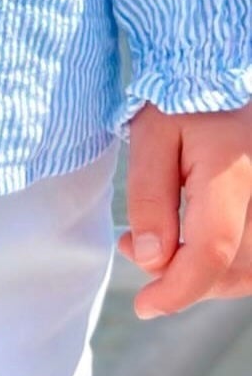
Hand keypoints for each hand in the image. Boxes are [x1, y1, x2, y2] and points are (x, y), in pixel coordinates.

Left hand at [117, 99, 251, 318]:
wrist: (216, 70)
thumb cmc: (181, 96)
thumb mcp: (151, 135)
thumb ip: (150, 198)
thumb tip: (151, 259)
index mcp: (233, 173)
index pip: (213, 251)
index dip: (177, 289)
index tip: (144, 305)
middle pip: (234, 269)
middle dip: (184, 282)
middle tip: (135, 252)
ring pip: (248, 270)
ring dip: (204, 277)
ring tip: (156, 248)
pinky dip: (223, 264)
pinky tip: (188, 246)